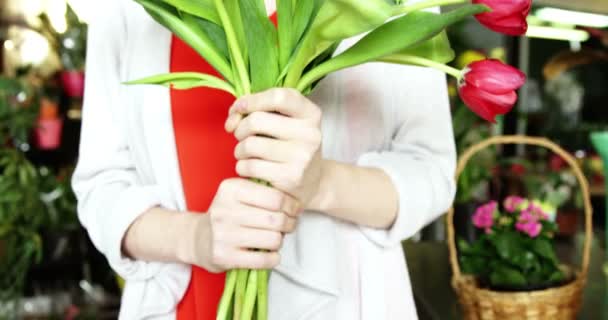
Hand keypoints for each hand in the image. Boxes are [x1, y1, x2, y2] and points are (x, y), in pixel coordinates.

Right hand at [183, 178, 299, 272]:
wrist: (198, 238)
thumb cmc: (227, 214)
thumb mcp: (239, 194)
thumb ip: (263, 192)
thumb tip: (296, 202)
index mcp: (231, 189)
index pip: (275, 197)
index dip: (291, 205)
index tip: (294, 209)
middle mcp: (225, 210)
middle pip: (276, 219)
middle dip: (289, 223)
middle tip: (289, 225)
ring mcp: (223, 234)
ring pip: (273, 239)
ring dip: (280, 241)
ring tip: (276, 238)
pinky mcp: (224, 256)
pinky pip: (263, 260)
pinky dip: (274, 258)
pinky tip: (271, 254)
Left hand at [225, 88, 323, 208]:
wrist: (312, 183)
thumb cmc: (290, 147)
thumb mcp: (287, 123)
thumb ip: (260, 111)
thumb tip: (232, 120)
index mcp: (311, 114)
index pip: (278, 97)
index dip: (252, 100)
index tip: (240, 108)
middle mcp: (310, 134)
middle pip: (257, 121)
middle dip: (240, 128)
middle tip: (241, 136)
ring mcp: (302, 156)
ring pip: (250, 145)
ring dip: (239, 150)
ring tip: (245, 154)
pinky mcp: (291, 177)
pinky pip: (250, 166)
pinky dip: (242, 167)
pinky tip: (249, 169)